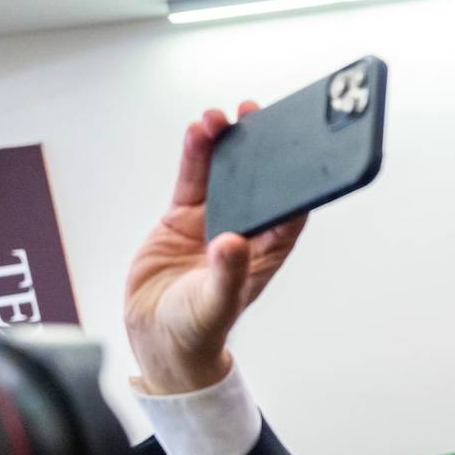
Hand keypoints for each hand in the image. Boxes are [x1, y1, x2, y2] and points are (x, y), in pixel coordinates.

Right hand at [123, 104, 307, 393]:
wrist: (158, 340)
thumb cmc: (197, 330)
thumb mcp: (214, 304)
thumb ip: (226, 274)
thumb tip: (233, 241)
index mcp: (265, 254)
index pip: (288, 210)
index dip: (294, 178)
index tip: (297, 146)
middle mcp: (243, 233)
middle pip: (257, 182)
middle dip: (259, 148)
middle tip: (258, 114)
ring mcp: (212, 223)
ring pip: (222, 175)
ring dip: (223, 145)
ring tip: (219, 118)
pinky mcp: (182, 220)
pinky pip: (191, 180)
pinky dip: (194, 156)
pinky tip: (197, 132)